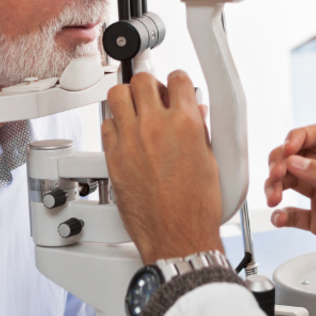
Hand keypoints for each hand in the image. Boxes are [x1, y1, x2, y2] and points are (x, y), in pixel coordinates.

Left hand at [102, 70, 223, 263]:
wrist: (178, 237)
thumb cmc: (197, 207)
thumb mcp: (210, 160)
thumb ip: (200, 129)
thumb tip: (196, 112)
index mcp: (186, 123)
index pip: (177, 78)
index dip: (177, 81)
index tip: (175, 87)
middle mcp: (156, 126)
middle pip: (142, 79)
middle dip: (149, 85)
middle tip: (153, 97)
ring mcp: (131, 140)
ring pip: (117, 94)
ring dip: (127, 98)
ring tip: (135, 109)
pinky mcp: (113, 157)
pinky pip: (106, 124)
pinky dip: (115, 124)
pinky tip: (125, 134)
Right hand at [264, 125, 315, 295]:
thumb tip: (295, 160)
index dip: (298, 138)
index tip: (285, 151)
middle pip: (299, 157)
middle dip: (281, 164)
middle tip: (274, 177)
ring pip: (291, 181)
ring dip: (277, 187)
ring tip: (273, 199)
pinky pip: (292, 211)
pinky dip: (282, 213)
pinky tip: (279, 218)